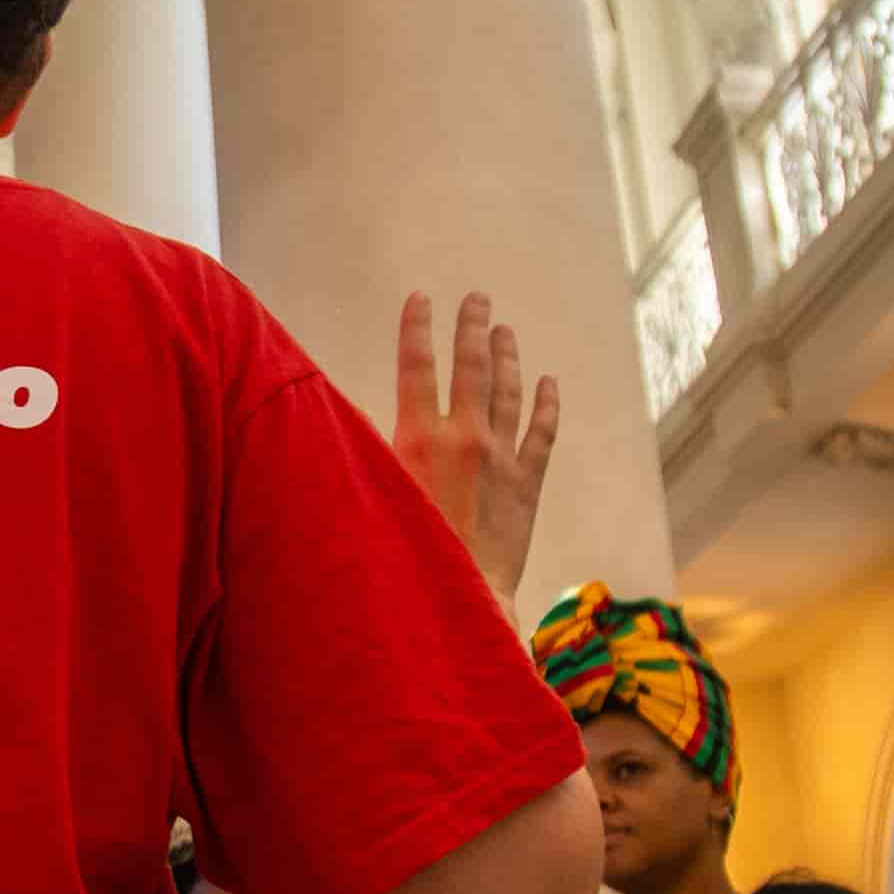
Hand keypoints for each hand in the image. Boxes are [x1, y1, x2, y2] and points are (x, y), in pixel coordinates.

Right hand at [391, 292, 560, 605]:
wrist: (461, 595)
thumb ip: (363, 452)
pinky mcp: (527, 483)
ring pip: (509, 392)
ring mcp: (502, 458)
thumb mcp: (372, 495)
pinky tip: (549, 382)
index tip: (420, 299)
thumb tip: (344, 419)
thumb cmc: (406, 551)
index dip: (417, 328)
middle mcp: (465, 437)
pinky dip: (547, 404)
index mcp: (420, 438)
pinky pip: (542, 432)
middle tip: (478, 299)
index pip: (416, 366)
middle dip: (472, 327)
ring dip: (507, 356)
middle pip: (471, 367)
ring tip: (505, 330)